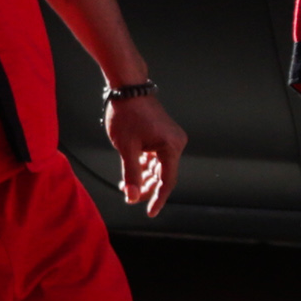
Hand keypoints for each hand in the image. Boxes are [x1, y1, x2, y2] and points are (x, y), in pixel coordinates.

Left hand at [106, 86, 184, 215]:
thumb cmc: (127, 114)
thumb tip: (132, 196)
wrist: (127, 87)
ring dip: (143, 178)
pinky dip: (144, 166)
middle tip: (129, 197)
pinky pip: (155, 157)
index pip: (167, 181)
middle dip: (146, 188)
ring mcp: (169, 139)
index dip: (158, 199)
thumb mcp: (126, 148)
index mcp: (171, 147)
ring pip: (158, 168)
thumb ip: (131, 174)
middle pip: (163, 176)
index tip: (150, 212)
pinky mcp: (162, 136)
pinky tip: (131, 173)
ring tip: (125, 185)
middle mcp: (175, 143)